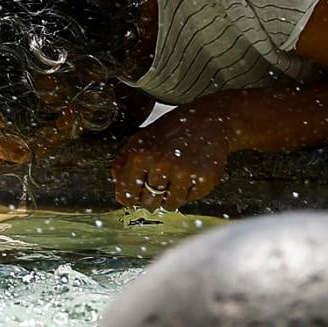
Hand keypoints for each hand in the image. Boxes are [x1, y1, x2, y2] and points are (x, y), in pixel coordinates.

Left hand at [112, 111, 236, 209]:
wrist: (209, 121)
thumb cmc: (174, 129)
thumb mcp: (142, 138)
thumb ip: (124, 161)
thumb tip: (117, 184)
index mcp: (141, 155)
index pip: (126, 195)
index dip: (131, 196)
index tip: (136, 194)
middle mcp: (162, 165)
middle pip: (148, 203)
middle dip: (151, 197)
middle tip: (159, 183)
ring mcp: (184, 174)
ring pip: (169, 205)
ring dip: (170, 196)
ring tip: (175, 178)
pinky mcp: (203, 180)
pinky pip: (189, 200)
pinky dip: (188, 191)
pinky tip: (190, 174)